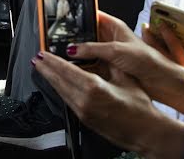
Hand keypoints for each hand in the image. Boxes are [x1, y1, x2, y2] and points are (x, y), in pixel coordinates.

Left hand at [34, 52, 183, 156]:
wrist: (146, 133)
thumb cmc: (140, 108)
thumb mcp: (125, 77)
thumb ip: (108, 63)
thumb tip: (97, 51)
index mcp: (94, 88)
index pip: (66, 71)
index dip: (52, 61)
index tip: (42, 54)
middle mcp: (84, 101)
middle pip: (58, 82)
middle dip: (46, 69)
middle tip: (36, 59)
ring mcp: (83, 112)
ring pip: (61, 92)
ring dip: (51, 79)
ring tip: (43, 69)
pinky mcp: (84, 119)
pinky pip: (67, 101)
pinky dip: (61, 90)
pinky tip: (58, 85)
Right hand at [69, 12, 183, 114]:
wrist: (161, 82)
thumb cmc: (147, 61)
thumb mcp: (117, 51)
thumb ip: (93, 49)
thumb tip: (73, 49)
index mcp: (114, 26)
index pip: (91, 15)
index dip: (77, 15)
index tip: (61, 16)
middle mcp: (109, 37)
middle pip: (86, 32)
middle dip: (72, 36)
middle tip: (56, 38)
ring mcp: (108, 52)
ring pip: (86, 49)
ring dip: (76, 52)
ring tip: (60, 52)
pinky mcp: (108, 66)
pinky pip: (90, 63)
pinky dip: (82, 64)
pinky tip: (72, 66)